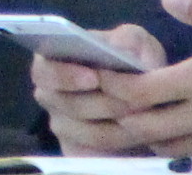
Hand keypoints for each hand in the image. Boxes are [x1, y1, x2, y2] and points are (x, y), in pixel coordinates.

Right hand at [28, 25, 166, 154]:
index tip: (94, 78)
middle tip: (135, 101)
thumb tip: (118, 48)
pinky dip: (123, 144)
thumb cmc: (131, 64)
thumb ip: (128, 39)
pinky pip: (98, 153)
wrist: (146, 100)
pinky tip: (142, 134)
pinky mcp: (79, 150)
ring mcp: (63, 125)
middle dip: (106, 103)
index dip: (66, 75)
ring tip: (146, 117)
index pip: (44, 71)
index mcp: (52, 62)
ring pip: (88, 132)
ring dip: (121, 125)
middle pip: (69, 105)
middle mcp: (50, 95)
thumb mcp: (135, 43)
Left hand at [64, 0, 191, 159]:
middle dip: (115, 114)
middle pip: (144, 127)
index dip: (112, 86)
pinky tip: (165, 127)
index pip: (141, 94)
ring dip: (140, 133)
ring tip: (127, 111)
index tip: (96, 71)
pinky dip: (169, 145)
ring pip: (166, 146)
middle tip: (101, 95)